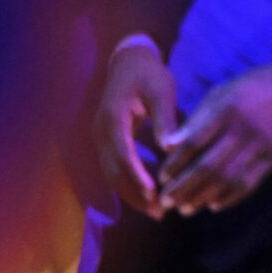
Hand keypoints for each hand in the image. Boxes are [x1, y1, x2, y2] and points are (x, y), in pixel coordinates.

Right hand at [93, 39, 177, 217]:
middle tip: (158, 211)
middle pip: (113, 171)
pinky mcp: (106, 141)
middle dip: (134, 193)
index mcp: (112, 118)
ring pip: (112, 174)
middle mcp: (101, 132)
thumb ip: (165, 117)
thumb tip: (170, 146)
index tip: (153, 192)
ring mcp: (100, 138)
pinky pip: (115, 168)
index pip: (121, 153)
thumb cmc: (148, 73)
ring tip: (155, 210)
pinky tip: (149, 194)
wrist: (128, 61)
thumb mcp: (161, 90)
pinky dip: (130, 182)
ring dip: (131, 193)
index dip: (136, 175)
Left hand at [155, 53, 271, 215]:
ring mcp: (260, 144)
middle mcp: (242, 128)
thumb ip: (197, 118)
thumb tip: (169, 144)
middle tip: (167, 201)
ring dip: (203, 197)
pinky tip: (215, 205)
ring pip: (227, 178)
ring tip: (186, 209)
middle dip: (183, 187)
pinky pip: (250, 182)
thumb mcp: (222, 92)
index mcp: (225, 109)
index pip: (194, 142)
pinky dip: (230, 197)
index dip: (176, 163)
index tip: (163, 177)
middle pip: (208, 166)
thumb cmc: (252, 87)